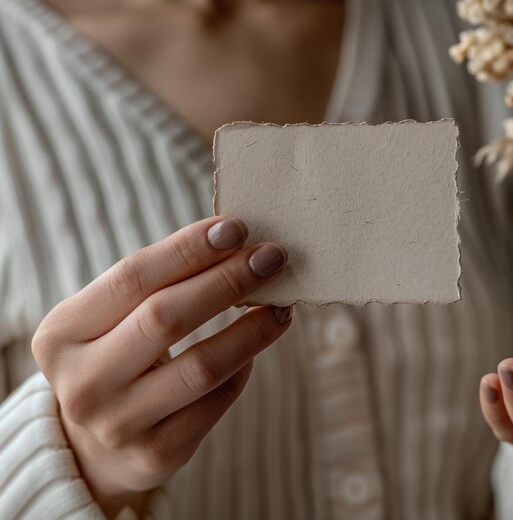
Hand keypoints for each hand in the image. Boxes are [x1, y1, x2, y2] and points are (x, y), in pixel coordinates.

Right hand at [31, 216, 291, 518]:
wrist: (92, 444)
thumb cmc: (116, 356)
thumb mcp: (112, 318)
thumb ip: (160, 283)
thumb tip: (236, 243)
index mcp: (62, 333)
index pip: (132, 277)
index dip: (188, 248)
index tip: (236, 227)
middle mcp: (82, 382)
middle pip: (166, 318)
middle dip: (227, 280)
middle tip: (271, 256)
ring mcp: (117, 424)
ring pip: (201, 367)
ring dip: (251, 328)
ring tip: (280, 304)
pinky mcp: (155, 454)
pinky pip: (216, 401)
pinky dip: (243, 366)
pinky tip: (257, 342)